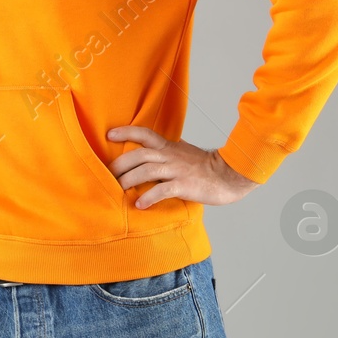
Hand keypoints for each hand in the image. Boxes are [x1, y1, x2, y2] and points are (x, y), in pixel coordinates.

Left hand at [105, 125, 259, 208]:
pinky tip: (139, 204)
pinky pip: (162, 190)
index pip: (144, 134)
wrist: (230, 175)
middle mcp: (170, 156)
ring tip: (119, 189)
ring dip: (129, 180)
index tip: (109, 134)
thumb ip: (167, 151)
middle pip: (139, 155)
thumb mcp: (183, 152)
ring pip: (147, 171)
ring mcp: (177, 170)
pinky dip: (148, 197)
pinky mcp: (184, 185)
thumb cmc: (205, 167)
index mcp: (169, 147)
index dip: (126, 132)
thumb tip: (150, 152)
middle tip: (108, 175)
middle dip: (120, 164)